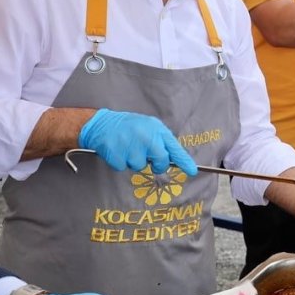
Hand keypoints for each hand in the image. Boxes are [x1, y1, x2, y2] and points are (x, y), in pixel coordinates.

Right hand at [78, 109, 197, 175]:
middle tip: (148, 158)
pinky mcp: (117, 154)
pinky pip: (123, 168)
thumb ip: (161, 141)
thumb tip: (173, 158)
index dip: (184, 161)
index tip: (192, 171)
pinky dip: (120, 163)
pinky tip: (118, 151)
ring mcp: (131, 146)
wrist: (102, 124)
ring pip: (140, 166)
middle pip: (161, 161)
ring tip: (128, 148)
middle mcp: (146, 137)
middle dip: (157, 165)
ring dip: (134, 161)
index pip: (174, 148)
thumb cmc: (130, 127)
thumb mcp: (150, 127)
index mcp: (156, 129)